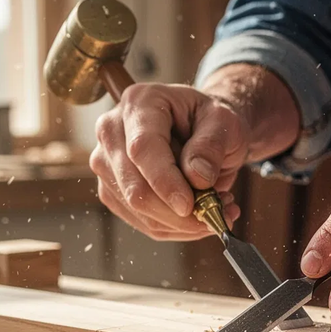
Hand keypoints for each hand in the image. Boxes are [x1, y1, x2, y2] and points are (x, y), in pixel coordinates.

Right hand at [90, 83, 248, 239]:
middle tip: (217, 215)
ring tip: (217, 208)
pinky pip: (142, 222)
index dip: (164, 181)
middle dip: (177, 213)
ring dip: (181, 222)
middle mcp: (112, 131)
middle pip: (134, 187)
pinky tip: (200, 215)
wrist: (201, 130)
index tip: (189, 206)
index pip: (142, 149)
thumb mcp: (223, 122)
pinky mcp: (112, 190)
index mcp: (139, 103)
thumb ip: (212, 145)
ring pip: (138, 211)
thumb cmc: (210, 122)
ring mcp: (107, 163)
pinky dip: (175, 228)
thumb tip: (198, 178)